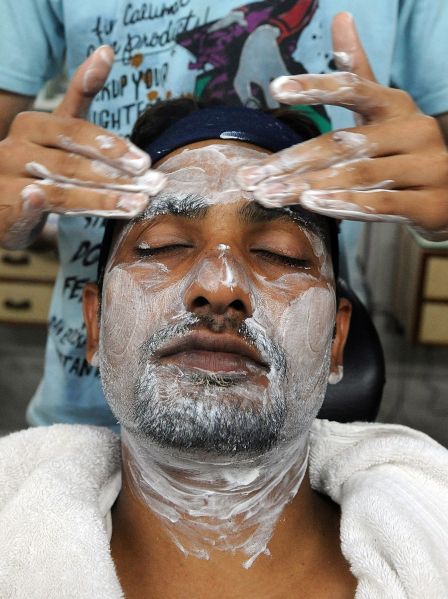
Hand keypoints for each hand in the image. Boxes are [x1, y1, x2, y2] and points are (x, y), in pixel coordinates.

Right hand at [0, 46, 165, 248]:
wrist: (3, 200)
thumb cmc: (38, 163)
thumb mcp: (58, 130)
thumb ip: (80, 95)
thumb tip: (107, 51)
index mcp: (31, 126)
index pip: (75, 132)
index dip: (111, 147)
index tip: (144, 162)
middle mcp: (16, 149)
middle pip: (71, 163)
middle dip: (115, 177)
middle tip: (150, 186)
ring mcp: (7, 180)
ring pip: (58, 191)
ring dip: (99, 200)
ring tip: (135, 206)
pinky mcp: (3, 209)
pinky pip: (21, 210)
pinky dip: (32, 206)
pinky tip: (41, 200)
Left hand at [237, 13, 447, 240]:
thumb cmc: (402, 148)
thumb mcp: (382, 110)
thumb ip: (358, 72)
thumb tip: (341, 16)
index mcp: (396, 105)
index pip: (354, 88)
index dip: (316, 86)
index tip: (276, 88)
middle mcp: (414, 130)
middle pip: (344, 144)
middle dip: (294, 162)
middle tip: (254, 177)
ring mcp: (427, 166)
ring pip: (359, 176)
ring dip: (310, 187)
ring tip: (270, 196)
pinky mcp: (429, 202)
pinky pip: (383, 204)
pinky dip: (347, 206)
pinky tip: (314, 206)